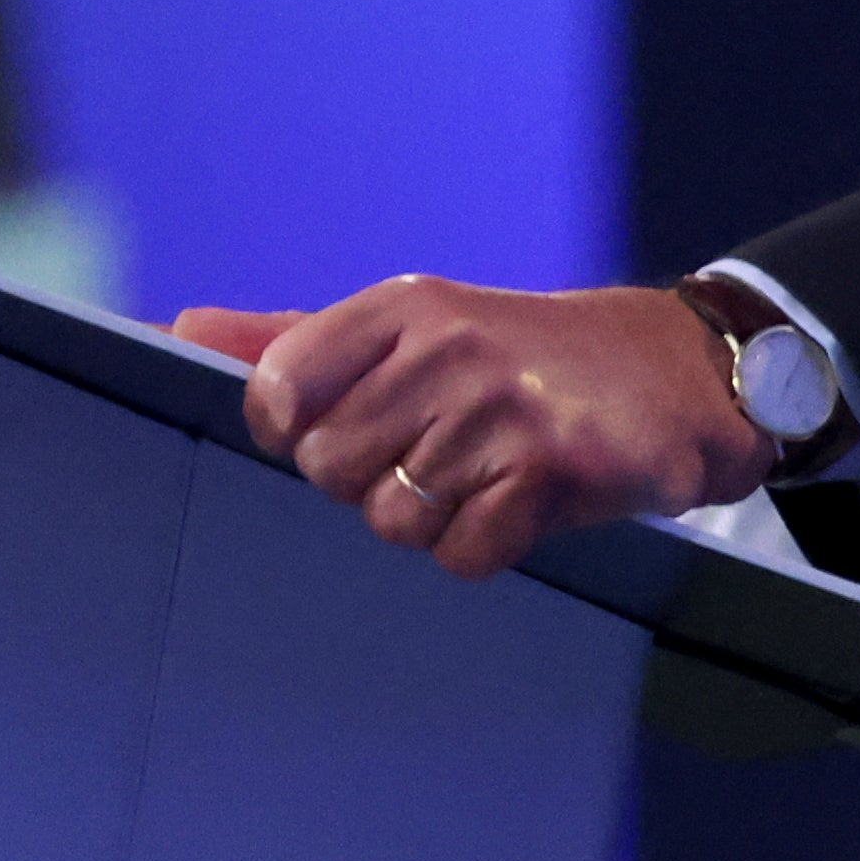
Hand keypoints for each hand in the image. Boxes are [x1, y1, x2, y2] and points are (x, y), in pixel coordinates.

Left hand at [163, 279, 767, 577]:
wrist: (679, 370)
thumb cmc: (524, 356)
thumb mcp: (414, 327)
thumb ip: (295, 339)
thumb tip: (180, 332)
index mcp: (405, 306)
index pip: (280, 389)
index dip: (297, 432)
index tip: (345, 428)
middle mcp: (448, 347)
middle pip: (329, 468)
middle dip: (372, 480)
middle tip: (434, 451)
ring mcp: (500, 408)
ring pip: (391, 520)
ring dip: (433, 517)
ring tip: (483, 474)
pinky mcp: (551, 470)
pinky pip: (461, 555)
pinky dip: (485, 544)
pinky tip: (522, 502)